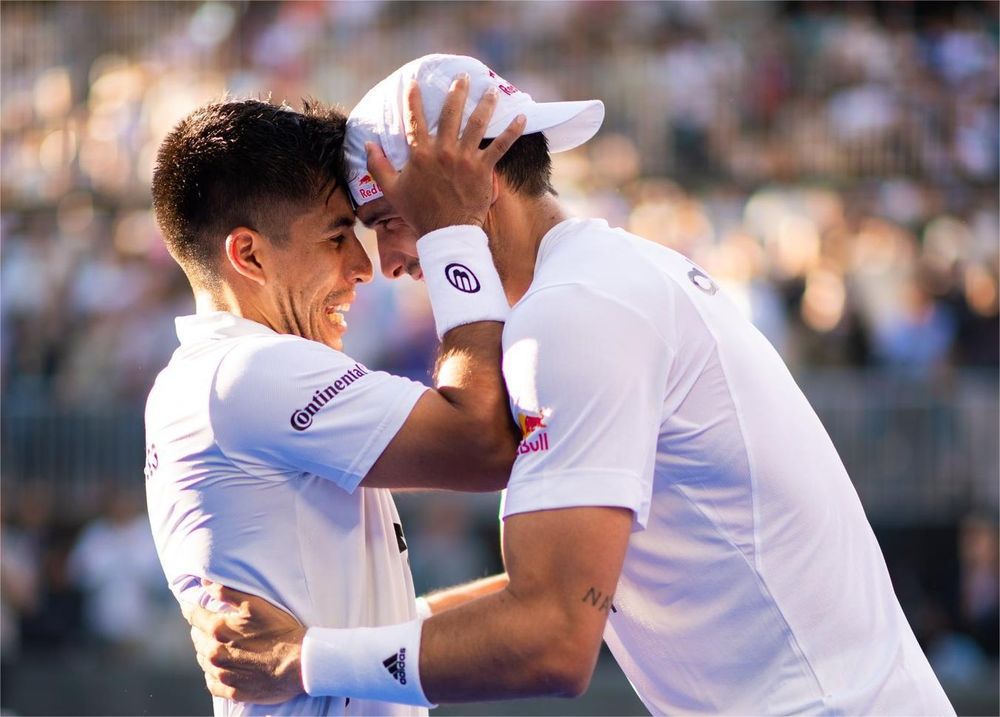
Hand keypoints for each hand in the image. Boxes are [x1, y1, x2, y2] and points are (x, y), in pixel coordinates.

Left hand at [182, 581, 305, 703]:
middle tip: (215, 625)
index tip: (192, 606)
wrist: (298, 663)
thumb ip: (226, 592)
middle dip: (202, 629)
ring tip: (223, 645)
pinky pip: (212, 682)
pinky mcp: (231, 691)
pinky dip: (215, 673)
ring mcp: (222, 674)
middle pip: (196, 638)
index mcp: (217, 629)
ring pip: (203, 660)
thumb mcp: (254, 604)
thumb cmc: (279, 630)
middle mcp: (214, 653)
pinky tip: (225, 667)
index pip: (193, 615)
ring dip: (209, 650)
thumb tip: (205, 582)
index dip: (192, 608)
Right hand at [366, 74, 525, 235]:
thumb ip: (377, 165)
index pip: (414, 120)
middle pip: (451, 113)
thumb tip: (367, 144)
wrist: (445, 232)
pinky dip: (512, 131)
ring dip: (486, 104)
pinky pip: (500, 146)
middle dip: (457, 92)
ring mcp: (465, 159)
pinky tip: (521, 117)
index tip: (413, 83)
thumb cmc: (418, 212)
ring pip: (477, 124)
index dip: (413, 100)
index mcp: (420, 154)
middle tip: (463, 77)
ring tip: (492, 90)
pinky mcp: (483, 169)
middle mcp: (443, 151)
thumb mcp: (391, 190)